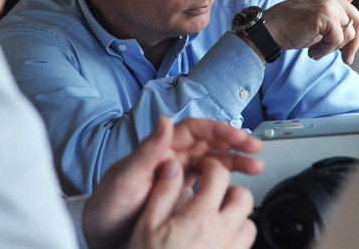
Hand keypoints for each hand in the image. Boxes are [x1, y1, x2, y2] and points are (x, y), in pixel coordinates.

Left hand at [82, 116, 262, 248]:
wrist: (102, 238)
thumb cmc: (107, 208)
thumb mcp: (126, 180)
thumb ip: (147, 152)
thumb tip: (164, 121)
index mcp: (159, 149)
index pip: (194, 130)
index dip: (217, 129)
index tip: (237, 136)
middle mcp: (170, 159)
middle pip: (208, 142)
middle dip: (233, 142)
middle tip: (255, 147)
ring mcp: (177, 177)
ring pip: (212, 161)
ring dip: (234, 161)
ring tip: (256, 166)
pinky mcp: (181, 195)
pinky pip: (208, 181)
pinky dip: (226, 181)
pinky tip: (238, 185)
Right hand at [262, 0, 358, 63]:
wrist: (268, 30)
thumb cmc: (289, 28)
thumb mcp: (316, 24)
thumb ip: (334, 25)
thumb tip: (350, 47)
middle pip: (358, 21)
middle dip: (353, 43)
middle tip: (345, 59)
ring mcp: (328, 4)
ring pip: (349, 33)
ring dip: (333, 49)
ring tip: (315, 50)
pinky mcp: (324, 16)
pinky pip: (337, 40)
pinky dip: (325, 51)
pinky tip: (311, 51)